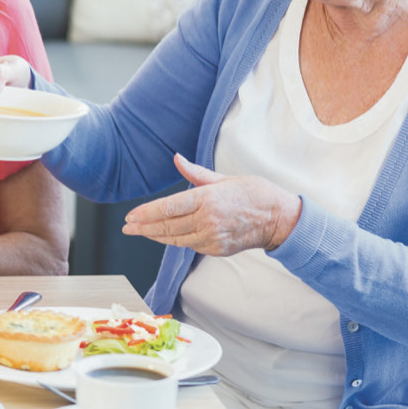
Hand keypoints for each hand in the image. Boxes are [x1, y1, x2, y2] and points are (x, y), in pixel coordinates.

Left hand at [122, 154, 301, 255]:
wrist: (280, 219)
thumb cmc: (254, 193)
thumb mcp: (223, 178)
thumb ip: (195, 173)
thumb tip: (176, 158)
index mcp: (208, 199)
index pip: (168, 208)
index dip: (145, 213)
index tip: (130, 216)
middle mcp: (208, 220)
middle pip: (167, 226)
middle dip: (143, 227)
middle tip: (127, 227)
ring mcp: (212, 238)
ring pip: (175, 239)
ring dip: (155, 235)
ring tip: (139, 231)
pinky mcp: (217, 250)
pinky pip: (189, 245)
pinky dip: (174, 240)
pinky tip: (164, 235)